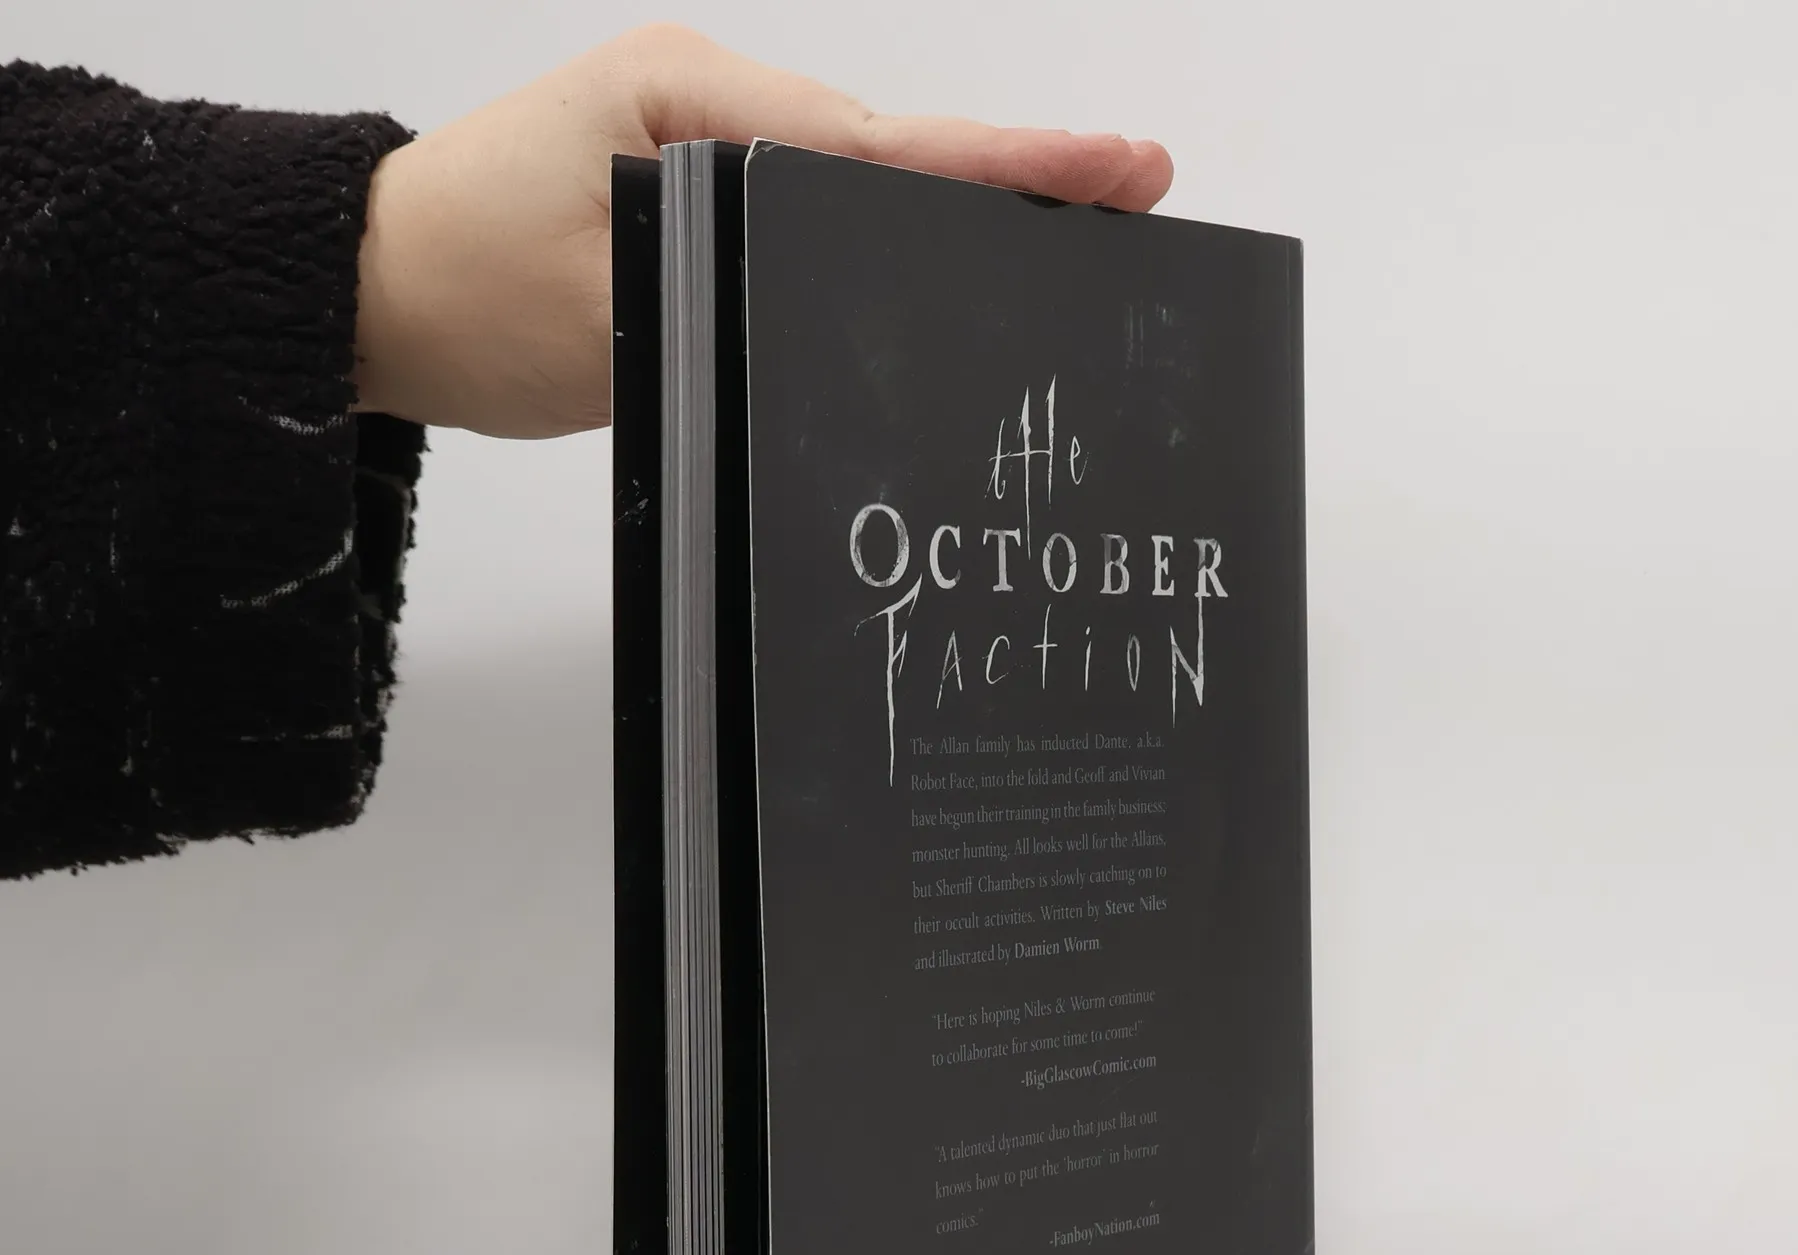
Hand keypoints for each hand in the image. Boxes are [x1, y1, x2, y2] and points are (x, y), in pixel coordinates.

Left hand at [352, 25, 1173, 438]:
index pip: (876, 144)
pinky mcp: (691, 195)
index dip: (1002, 166)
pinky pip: (812, 210)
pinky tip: (945, 256)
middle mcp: (706, 106)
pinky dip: (884, 231)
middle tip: (1135, 181)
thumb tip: (835, 311)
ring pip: (858, 179)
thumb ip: (727, 295)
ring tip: (1074, 218)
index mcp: (690, 103)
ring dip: (956, 202)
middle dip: (1012, 170)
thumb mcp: (604, 311)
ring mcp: (700, 146)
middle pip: (890, 146)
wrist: (365, 291)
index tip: (1110, 165)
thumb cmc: (460, 295)